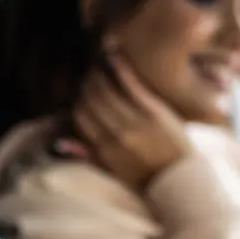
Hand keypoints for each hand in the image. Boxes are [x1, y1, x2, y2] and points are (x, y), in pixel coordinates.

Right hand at [57, 53, 191, 189]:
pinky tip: (117, 57)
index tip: (84, 91)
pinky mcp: (154, 112)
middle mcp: (116, 134)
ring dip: (101, 73)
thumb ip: (86, 154)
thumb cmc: (146, 177)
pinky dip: (121, 69)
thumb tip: (59, 142)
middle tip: (92, 73)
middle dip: (88, 83)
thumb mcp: (112, 170)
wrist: (179, 181)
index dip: (79, 99)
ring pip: (107, 89)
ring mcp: (135, 122)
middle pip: (92, 99)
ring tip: (102, 64)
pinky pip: (131, 85)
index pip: (80, 115)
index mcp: (103, 148)